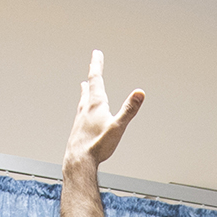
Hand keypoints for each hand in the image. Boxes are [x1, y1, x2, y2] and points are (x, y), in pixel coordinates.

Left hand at [66, 51, 143, 167]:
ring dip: (85, 90)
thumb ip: (129, 109)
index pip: (96, 79)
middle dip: (92, 75)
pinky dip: (83, 107)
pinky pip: (81, 113)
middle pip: (89, 87)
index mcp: (95, 104)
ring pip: (83, 100)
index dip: (97, 65)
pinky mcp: (77, 129)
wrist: (78, 162)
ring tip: (84, 86)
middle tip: (93, 65)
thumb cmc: (97, 146)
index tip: (96, 54)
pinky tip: (83, 114)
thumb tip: (139, 93)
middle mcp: (85, 109)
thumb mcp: (118, 126)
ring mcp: (80, 119)